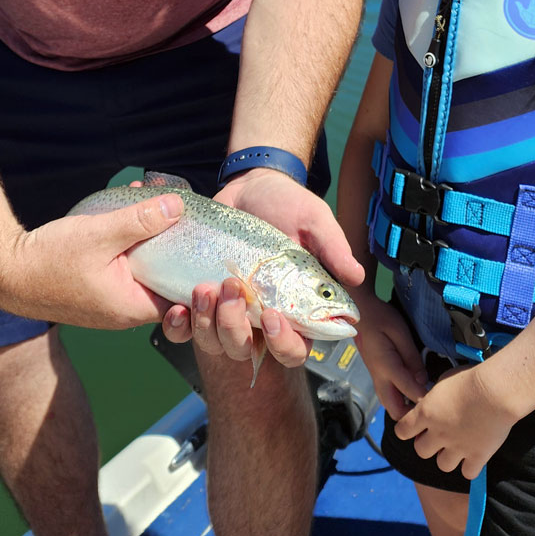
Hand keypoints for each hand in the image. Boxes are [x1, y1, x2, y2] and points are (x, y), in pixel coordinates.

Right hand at [0, 190, 184, 328]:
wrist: (4, 272)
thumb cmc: (49, 260)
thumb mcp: (100, 233)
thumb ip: (140, 220)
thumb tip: (177, 207)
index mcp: (132, 307)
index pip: (182, 297)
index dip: (197, 271)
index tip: (206, 242)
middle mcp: (125, 311)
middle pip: (165, 277)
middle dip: (173, 241)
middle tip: (178, 210)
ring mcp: (111, 301)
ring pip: (145, 267)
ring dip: (150, 236)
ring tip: (149, 199)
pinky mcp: (98, 288)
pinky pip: (127, 265)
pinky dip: (132, 241)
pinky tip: (127, 211)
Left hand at [161, 169, 363, 366]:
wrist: (250, 184)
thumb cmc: (288, 206)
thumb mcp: (314, 220)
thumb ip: (332, 248)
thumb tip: (356, 278)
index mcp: (293, 308)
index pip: (295, 348)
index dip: (284, 344)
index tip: (274, 317)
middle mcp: (260, 318)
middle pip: (248, 351)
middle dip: (235, 329)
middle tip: (231, 289)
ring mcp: (228, 310)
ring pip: (215, 343)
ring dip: (208, 323)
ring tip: (204, 288)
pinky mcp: (200, 298)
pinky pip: (185, 328)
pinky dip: (179, 325)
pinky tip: (178, 308)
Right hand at [352, 292, 428, 419]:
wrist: (359, 313)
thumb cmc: (381, 318)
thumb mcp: (400, 332)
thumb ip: (412, 357)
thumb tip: (422, 379)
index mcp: (386, 367)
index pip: (409, 391)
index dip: (425, 399)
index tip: (440, 402)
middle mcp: (379, 378)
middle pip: (395, 411)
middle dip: (412, 414)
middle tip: (430, 405)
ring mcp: (376, 379)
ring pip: (390, 406)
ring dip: (406, 409)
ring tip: (423, 400)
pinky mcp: (376, 376)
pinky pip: (389, 397)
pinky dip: (401, 401)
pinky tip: (413, 391)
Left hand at [394, 362, 515, 479]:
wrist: (496, 391)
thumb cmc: (470, 378)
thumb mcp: (444, 380)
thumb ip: (434, 398)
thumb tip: (431, 403)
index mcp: (426, 412)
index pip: (402, 430)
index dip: (406, 429)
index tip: (413, 426)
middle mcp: (438, 433)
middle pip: (421, 450)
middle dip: (426, 443)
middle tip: (438, 435)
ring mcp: (458, 447)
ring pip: (442, 464)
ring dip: (447, 457)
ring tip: (456, 446)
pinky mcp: (478, 456)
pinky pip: (467, 473)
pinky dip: (469, 467)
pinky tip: (473, 455)